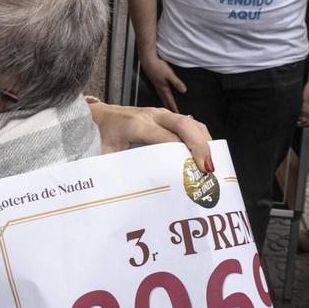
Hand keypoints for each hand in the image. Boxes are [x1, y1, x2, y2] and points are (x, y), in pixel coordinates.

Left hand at [87, 102, 212, 170]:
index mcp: (137, 124)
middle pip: (184, 124)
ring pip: (190, 122)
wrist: (97, 115)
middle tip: (209, 168)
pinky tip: (205, 156)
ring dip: (204, 142)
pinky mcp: (166, 117)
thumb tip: (128, 193)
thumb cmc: (100, 135)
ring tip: (211, 165)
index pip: (167, 136)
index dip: (184, 151)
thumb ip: (116, 169)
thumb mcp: (104, 153)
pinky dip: (200, 138)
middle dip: (200, 144)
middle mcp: (152, 115)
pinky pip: (188, 124)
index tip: (196, 169)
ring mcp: (161, 114)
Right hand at [138, 49, 185, 112]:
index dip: (173, 107)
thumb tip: (184, 91)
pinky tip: (162, 93)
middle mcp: (159, 88)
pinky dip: (162, 95)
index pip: (169, 100)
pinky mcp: (155, 80)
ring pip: (161, 96)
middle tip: (172, 113)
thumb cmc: (158, 67)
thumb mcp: (170, 75)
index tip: (177, 113)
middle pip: (164, 100)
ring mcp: (156, 84)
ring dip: (164, 102)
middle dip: (168, 107)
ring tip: (167, 106)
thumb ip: (177, 83)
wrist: (148, 60)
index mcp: (163, 88)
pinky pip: (159, 91)